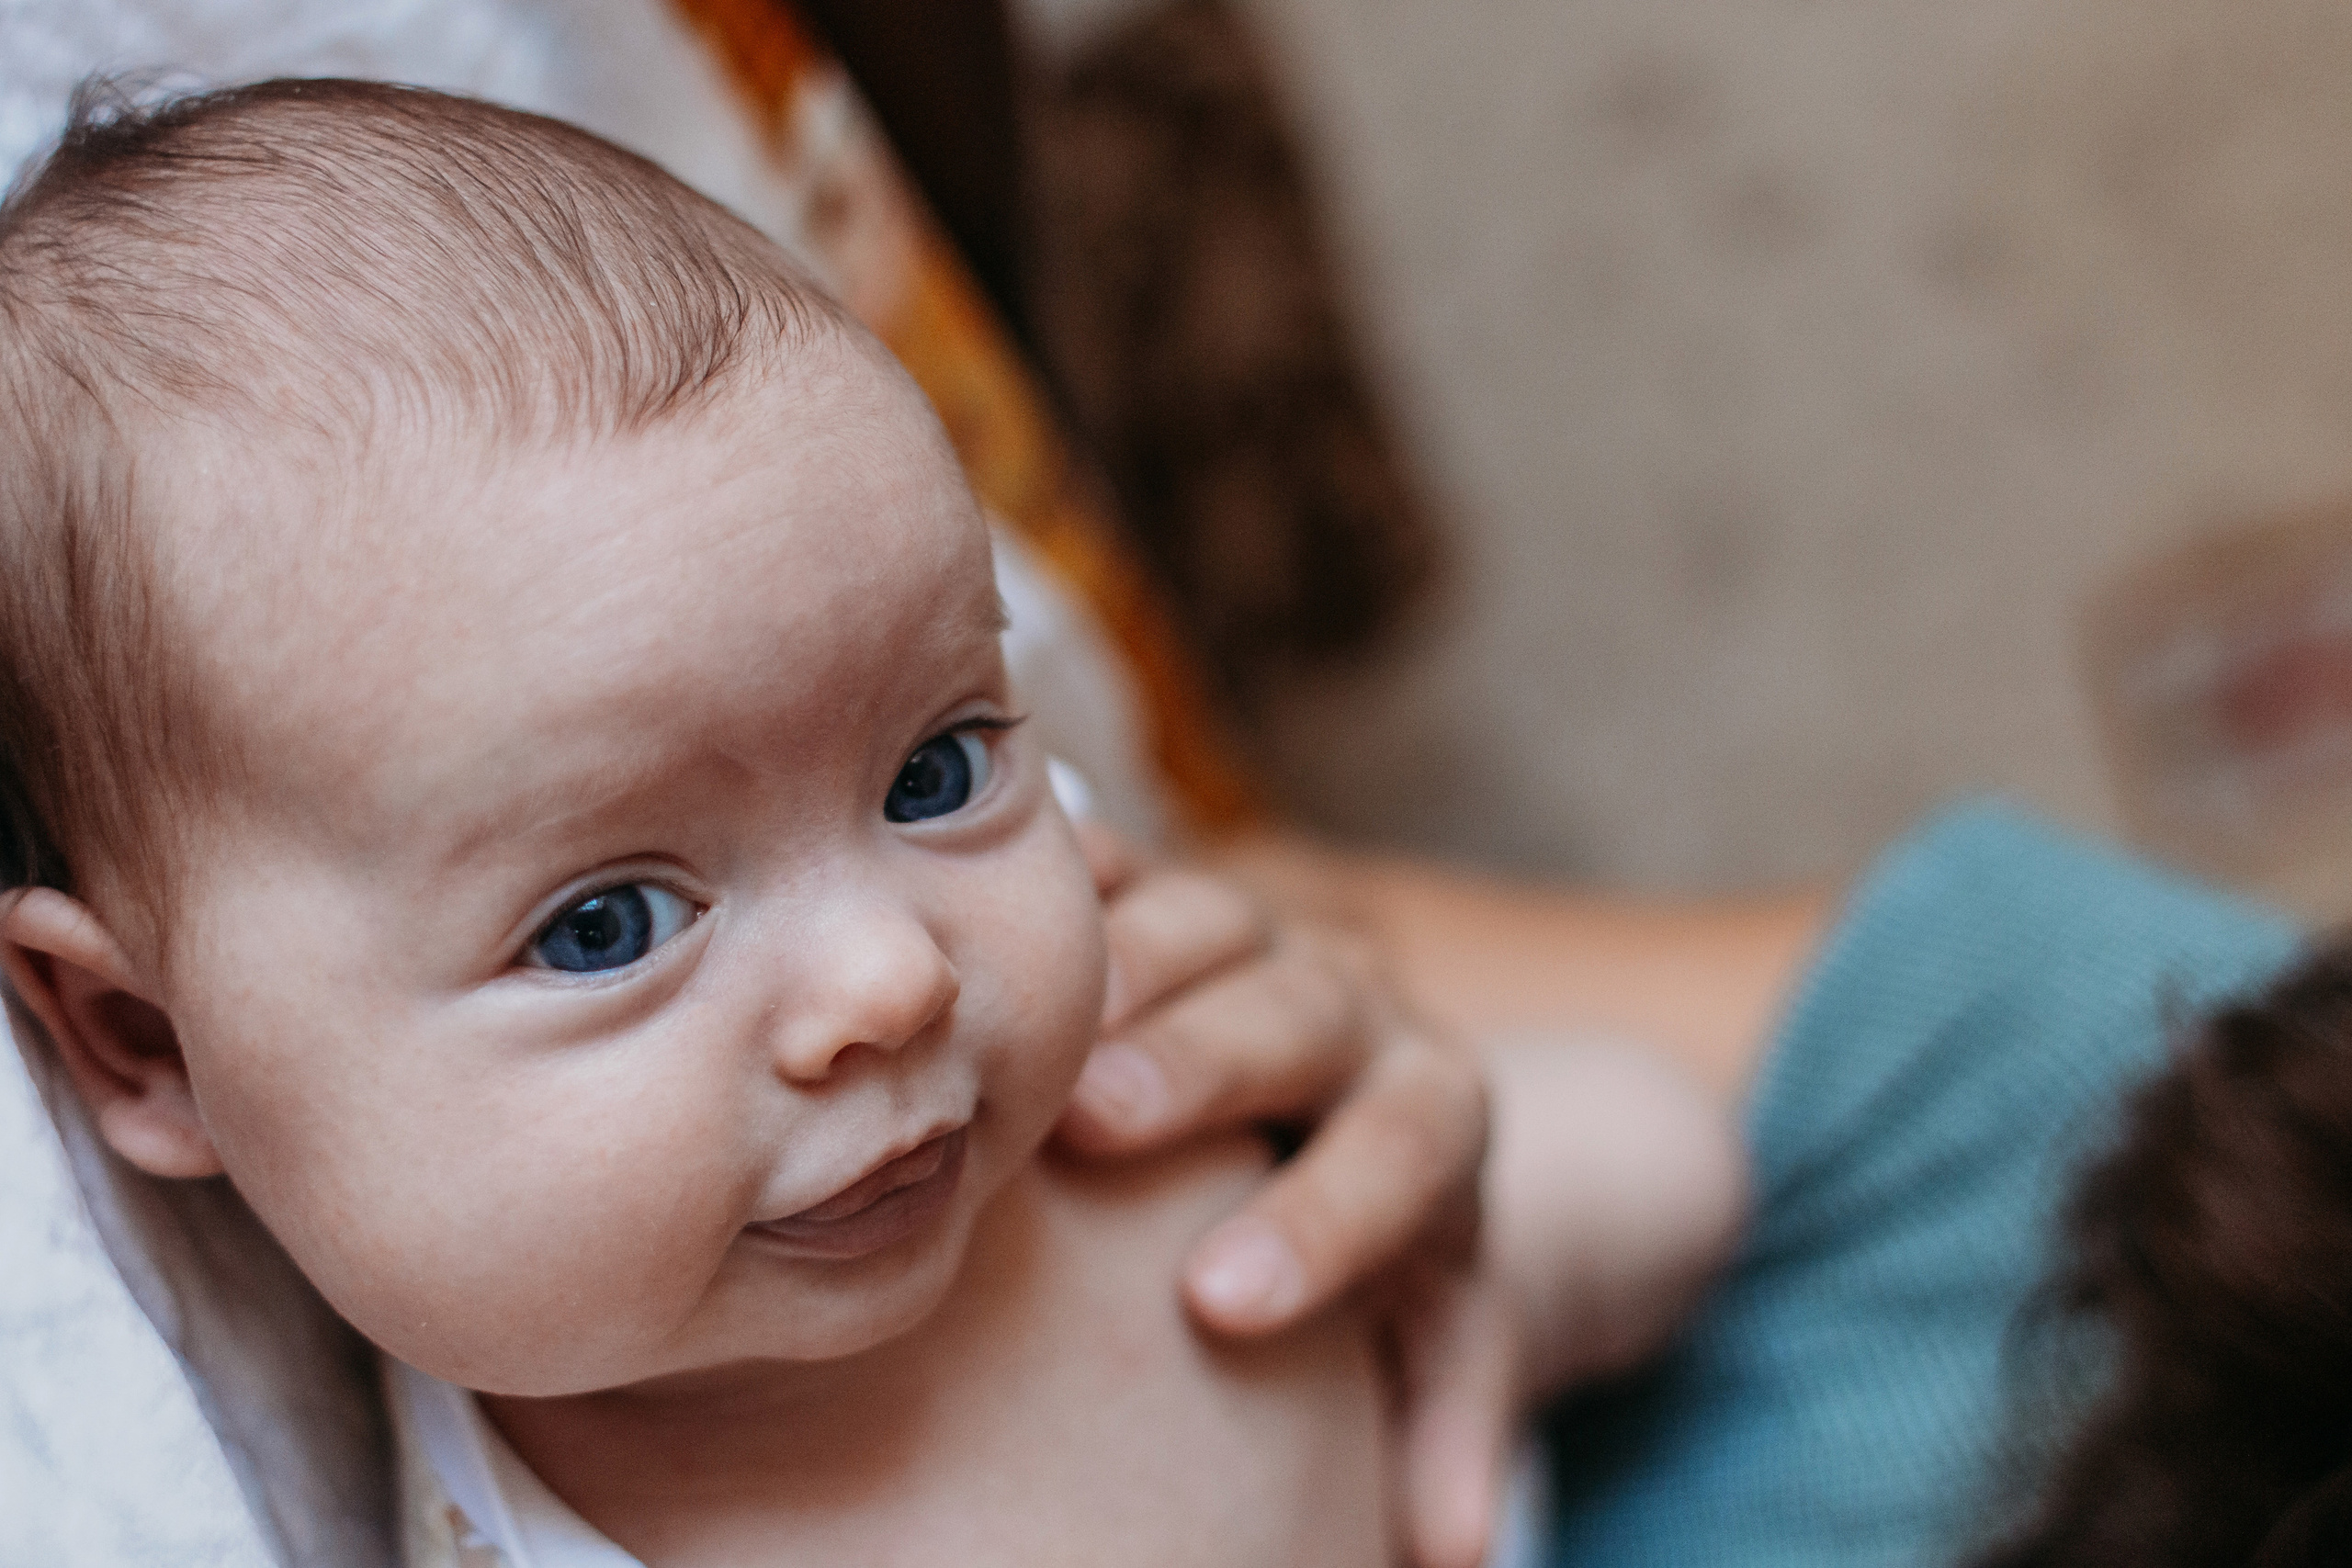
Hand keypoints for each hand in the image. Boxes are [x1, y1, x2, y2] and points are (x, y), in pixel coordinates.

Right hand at [1055, 823, 1512, 1567]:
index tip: (1222, 1306)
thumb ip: (1449, 1417)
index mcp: (1435, 1107)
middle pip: (1302, 1012)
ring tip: (1024, 1024)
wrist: (1353, 1086)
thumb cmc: (1388, 1232)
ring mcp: (1259, 932)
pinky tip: (965, 913)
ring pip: (1211, 916)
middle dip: (1205, 1061)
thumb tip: (1452, 1553)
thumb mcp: (1438, 1322)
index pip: (1409, 1146)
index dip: (1325, 1220)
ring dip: (1119, 965)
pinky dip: (1053, 879)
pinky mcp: (1167, 892)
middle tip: (1100, 1123)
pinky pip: (1116, 864)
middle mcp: (1356, 1004)